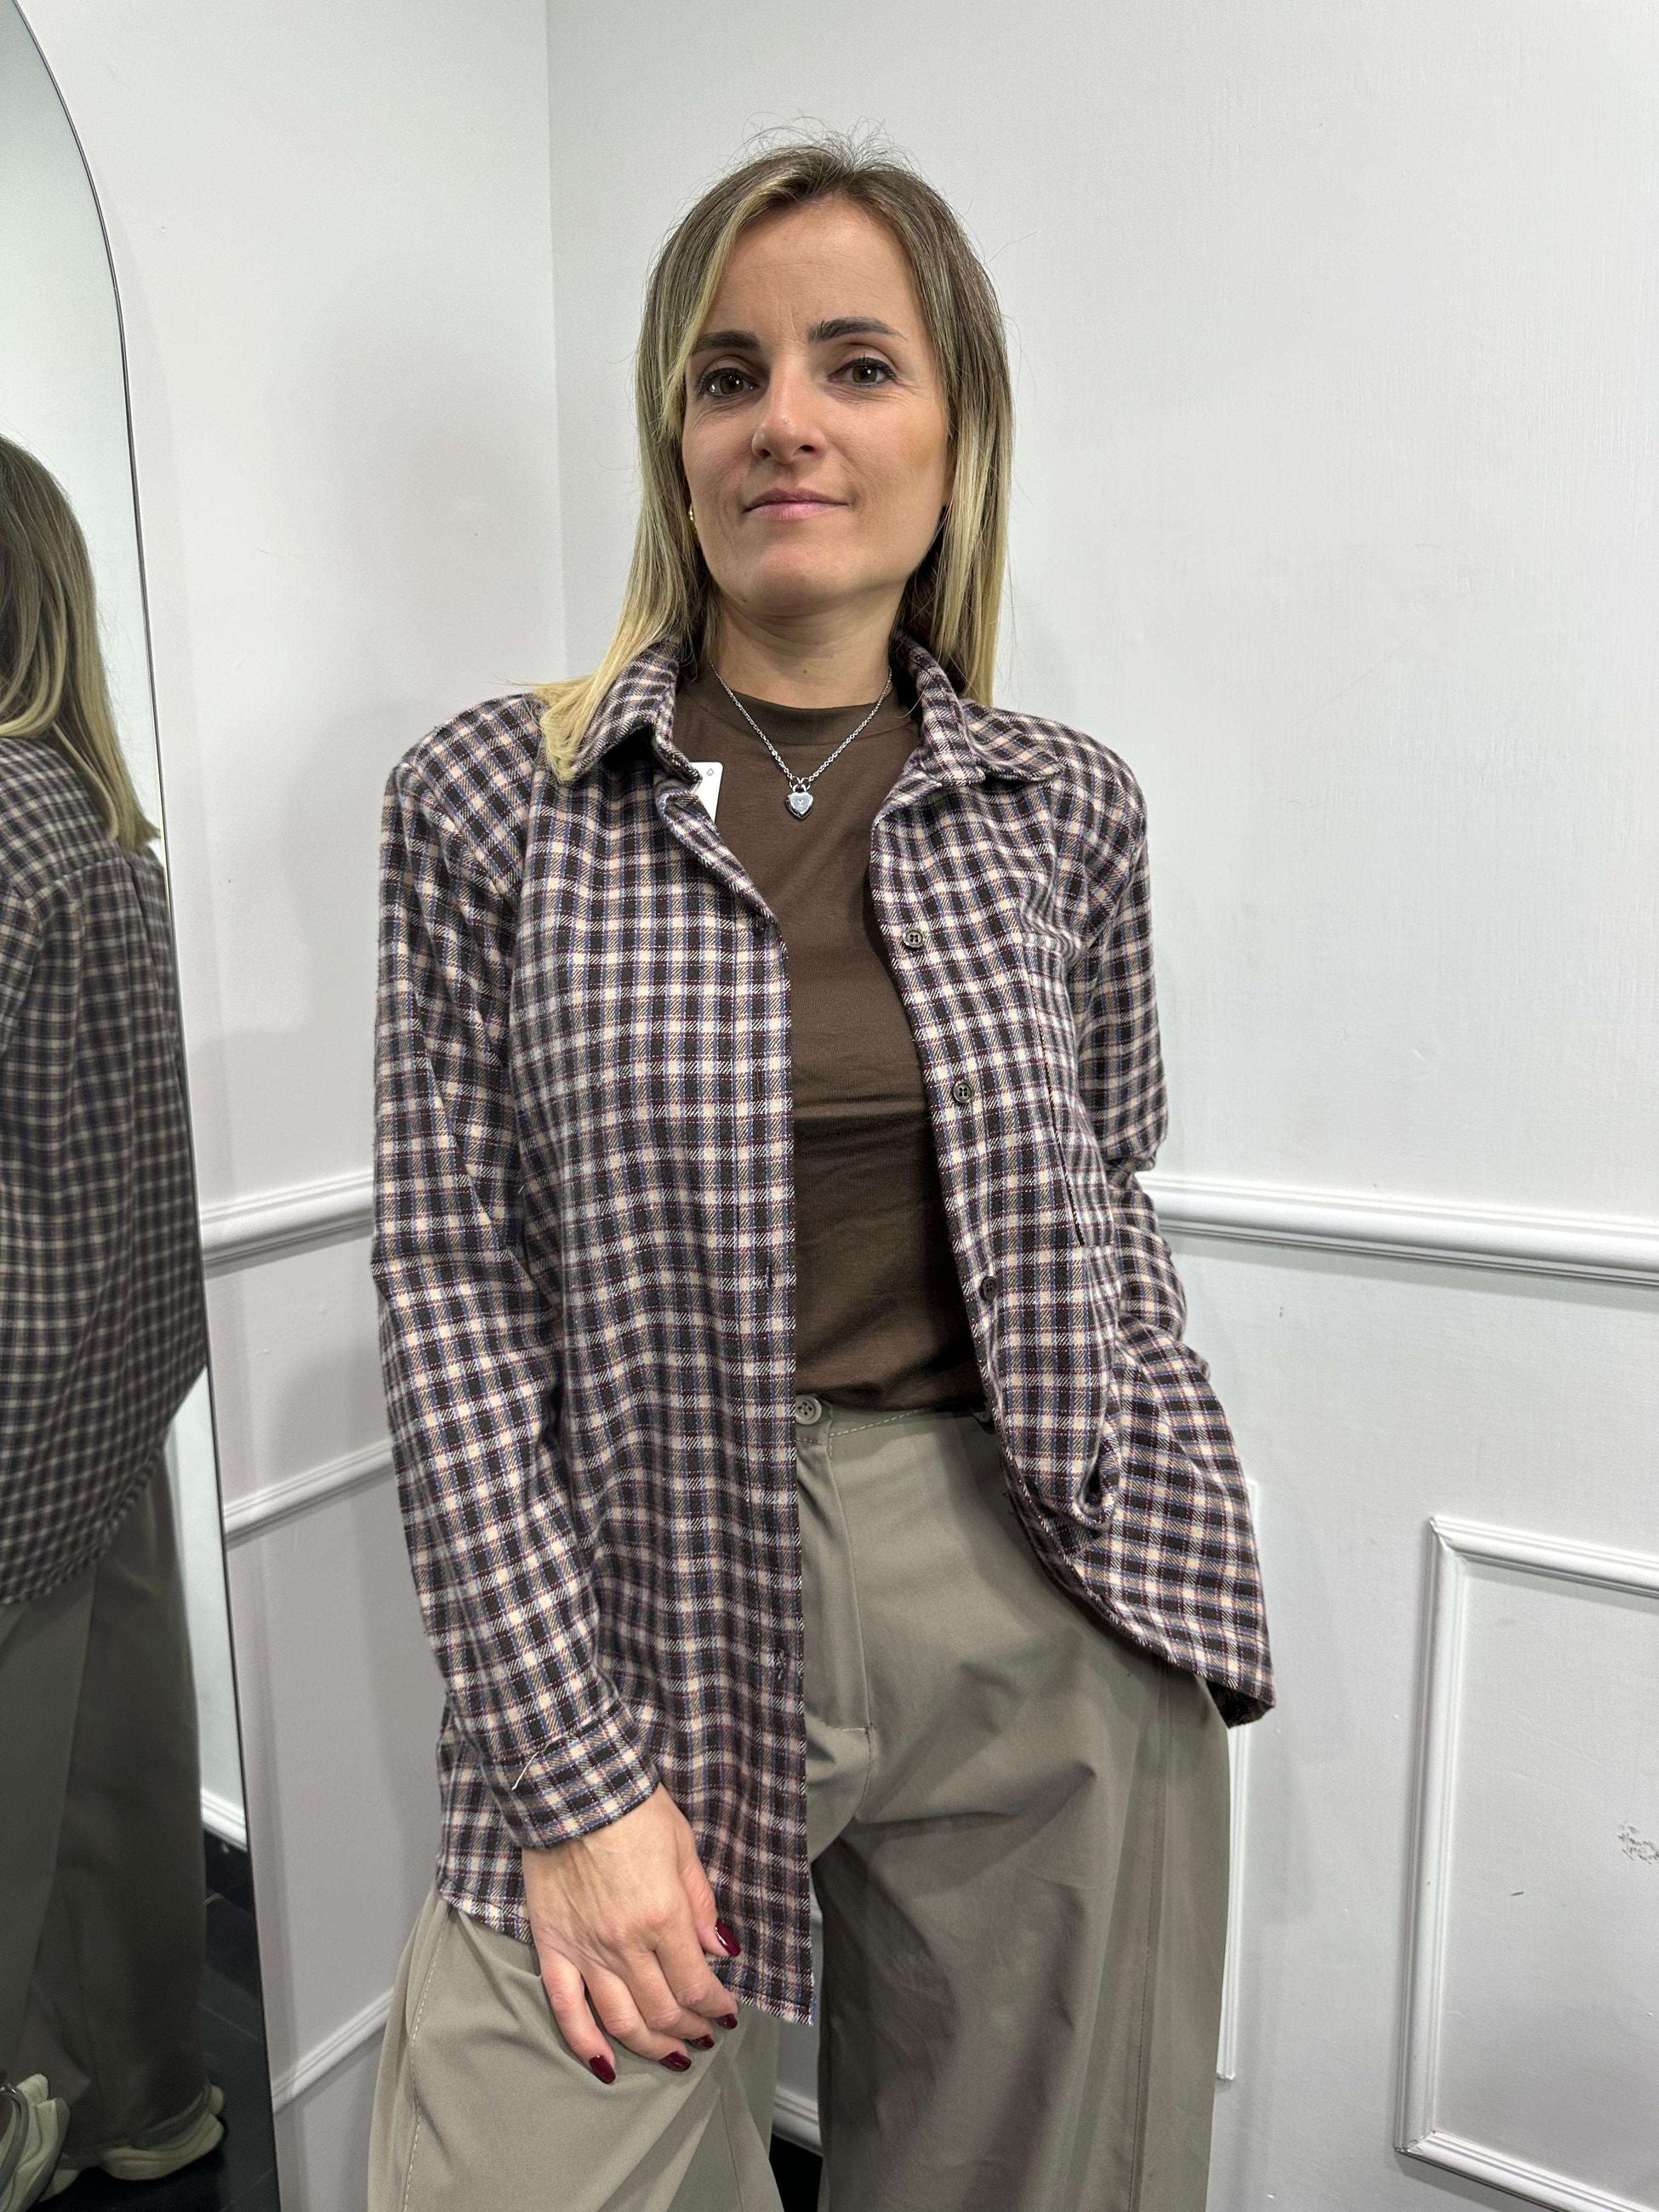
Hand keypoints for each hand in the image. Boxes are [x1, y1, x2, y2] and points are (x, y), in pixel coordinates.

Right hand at [521, 1782, 741, 2080]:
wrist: (572, 1787)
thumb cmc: (632, 1808)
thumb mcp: (683, 1847)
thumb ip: (701, 1906)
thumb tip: (721, 1950)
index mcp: (663, 1917)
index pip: (696, 1984)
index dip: (716, 2007)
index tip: (726, 2013)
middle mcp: (625, 1944)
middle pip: (663, 2010)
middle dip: (690, 2029)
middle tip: (704, 2035)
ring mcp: (586, 1950)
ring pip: (622, 2020)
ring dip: (651, 2046)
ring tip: (671, 2053)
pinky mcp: (553, 1948)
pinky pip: (567, 2010)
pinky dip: (586, 2045)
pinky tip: (605, 2065)